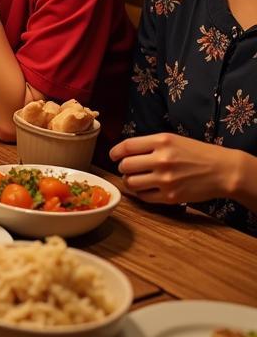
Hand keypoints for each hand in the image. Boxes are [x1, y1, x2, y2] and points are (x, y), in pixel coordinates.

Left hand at [110, 132, 240, 204]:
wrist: (224, 171)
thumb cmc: (197, 153)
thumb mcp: (173, 140)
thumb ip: (149, 144)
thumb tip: (124, 152)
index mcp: (161, 141)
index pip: (126, 146)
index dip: (114, 152)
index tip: (113, 156)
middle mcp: (161, 160)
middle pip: (125, 165)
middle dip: (122, 167)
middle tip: (128, 168)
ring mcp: (166, 180)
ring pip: (131, 182)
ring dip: (129, 181)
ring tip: (136, 179)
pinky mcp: (170, 196)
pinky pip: (144, 197)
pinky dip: (141, 193)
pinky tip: (147, 189)